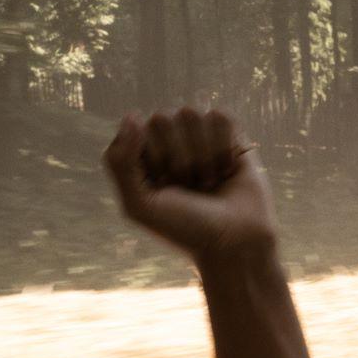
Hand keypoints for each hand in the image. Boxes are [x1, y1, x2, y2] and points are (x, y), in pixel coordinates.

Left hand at [102, 108, 278, 262]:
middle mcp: (169, 143)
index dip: (152, 160)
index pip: (136, 129)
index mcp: (142, 157)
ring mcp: (200, 137)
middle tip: (190, 188)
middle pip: (163, 118)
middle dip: (178, 158)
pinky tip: (227, 170)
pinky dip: (224, 146)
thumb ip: (120, 162)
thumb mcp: (140, 206)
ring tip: (209, 182)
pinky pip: (220, 116)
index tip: (165, 190)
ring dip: (202, 154)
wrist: (237, 244)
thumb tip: (132, 116)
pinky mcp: (231, 136)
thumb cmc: (187, 230)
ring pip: (191, 113)